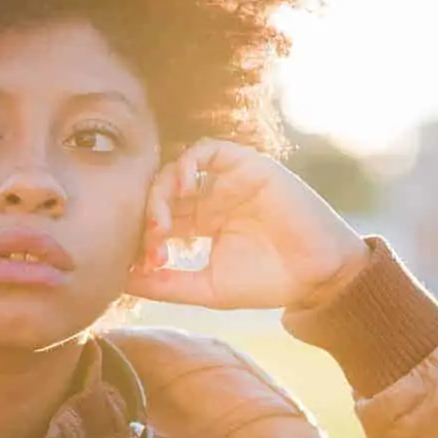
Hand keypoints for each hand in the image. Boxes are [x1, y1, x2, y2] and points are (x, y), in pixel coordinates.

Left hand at [125, 139, 370, 310]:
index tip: (141, 266)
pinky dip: (187, 163)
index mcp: (199, 223)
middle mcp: (209, 197)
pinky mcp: (246, 165)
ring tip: (161, 224)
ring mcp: (226, 180)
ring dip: (160, 193)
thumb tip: (121, 281)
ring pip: (176, 170)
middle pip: (160, 193)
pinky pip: (207, 149)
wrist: (316, 276)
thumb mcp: (207, 288)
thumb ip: (166, 284)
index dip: (142, 238)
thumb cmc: (267, 283)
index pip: (156, 219)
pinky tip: (182, 188)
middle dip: (147, 218)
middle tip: (151, 246)